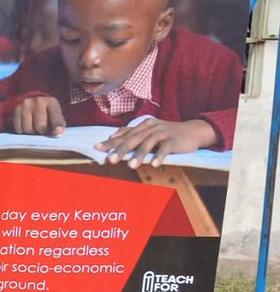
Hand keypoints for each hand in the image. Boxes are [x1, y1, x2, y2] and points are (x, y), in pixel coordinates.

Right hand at [12, 94, 65, 135]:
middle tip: (43, 131)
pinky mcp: (16, 110)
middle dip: (42, 132)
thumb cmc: (48, 114)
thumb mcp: (57, 117)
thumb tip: (57, 132)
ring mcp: (26, 104)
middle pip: (40, 126)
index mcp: (52, 102)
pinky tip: (27, 127)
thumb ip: (59, 125)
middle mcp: (38, 101)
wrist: (33, 104)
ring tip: (35, 129)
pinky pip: (19, 129)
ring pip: (28, 129)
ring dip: (32, 133)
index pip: (55, 116)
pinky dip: (23, 132)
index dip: (57, 125)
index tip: (58, 131)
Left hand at [95, 118, 216, 167]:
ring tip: (131, 166)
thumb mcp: (148, 131)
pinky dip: (160, 156)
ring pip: (148, 144)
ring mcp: (162, 133)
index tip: (97, 148)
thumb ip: (131, 133)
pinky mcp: (174, 140)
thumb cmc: (166, 133)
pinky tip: (155, 164)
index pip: (123, 135)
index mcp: (142, 126)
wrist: (193, 130)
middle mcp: (150, 128)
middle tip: (110, 160)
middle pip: (133, 139)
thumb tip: (112, 136)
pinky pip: (165, 149)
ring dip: (139, 155)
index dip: (110, 142)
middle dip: (120, 150)